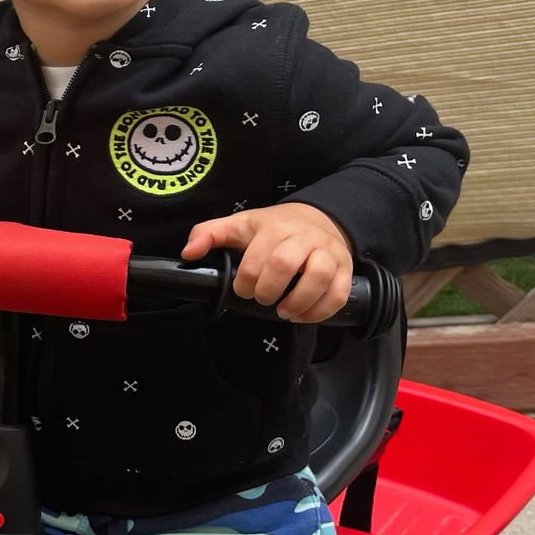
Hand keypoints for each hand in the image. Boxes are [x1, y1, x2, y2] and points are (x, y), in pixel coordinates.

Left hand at [181, 203, 352, 322]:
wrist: (317, 218)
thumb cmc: (272, 228)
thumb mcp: (239, 225)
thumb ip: (210, 234)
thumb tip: (188, 252)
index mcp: (275, 228)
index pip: (258, 257)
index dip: (246, 280)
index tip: (241, 290)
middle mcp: (304, 238)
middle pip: (286, 264)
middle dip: (268, 289)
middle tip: (261, 299)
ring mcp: (329, 253)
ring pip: (319, 277)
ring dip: (298, 302)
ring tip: (283, 312)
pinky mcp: (346, 269)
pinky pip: (340, 293)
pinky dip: (321, 311)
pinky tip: (302, 316)